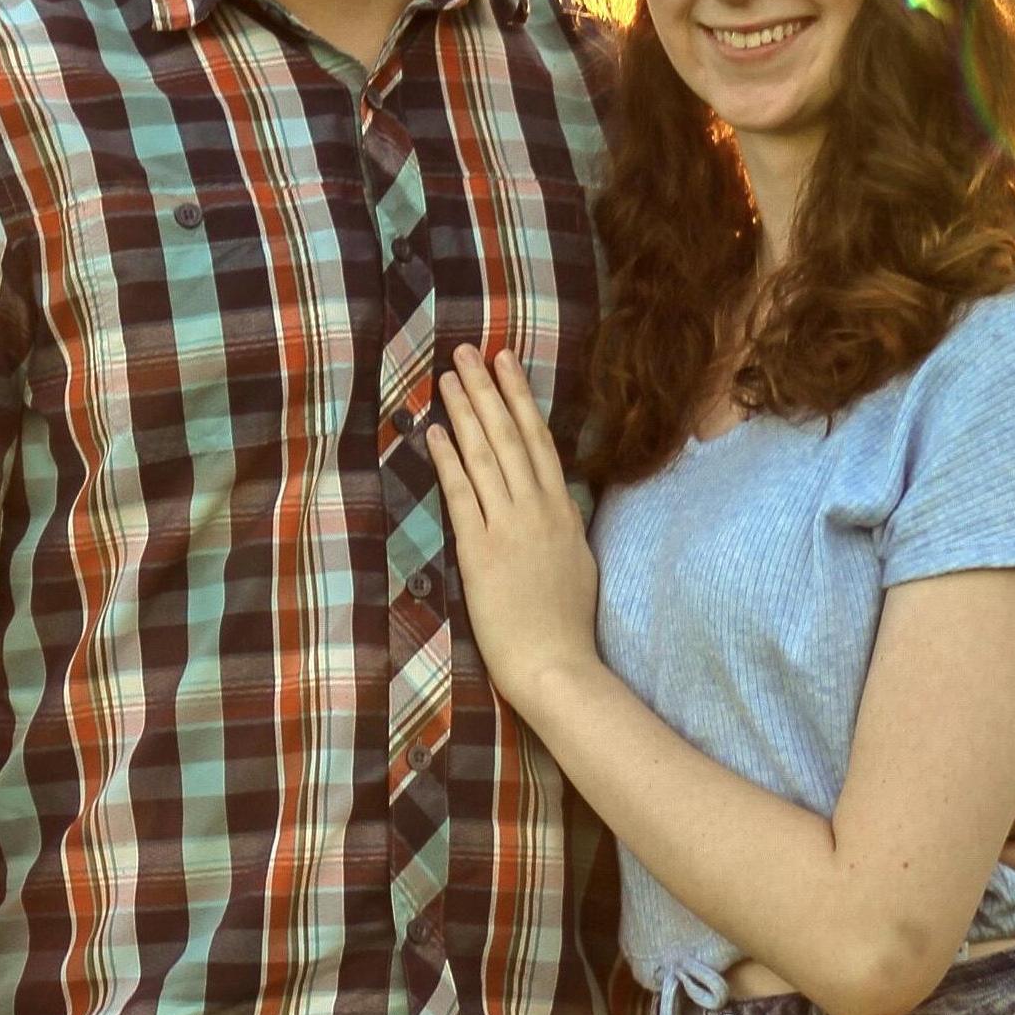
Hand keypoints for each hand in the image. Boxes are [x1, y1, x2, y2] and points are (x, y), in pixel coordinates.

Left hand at [428, 345, 600, 713]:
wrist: (557, 664)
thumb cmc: (568, 624)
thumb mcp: (579, 562)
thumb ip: (565, 526)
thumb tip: (555, 502)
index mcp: (563, 511)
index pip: (540, 440)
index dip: (520, 397)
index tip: (506, 362)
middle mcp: (538, 509)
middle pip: (511, 435)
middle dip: (488, 389)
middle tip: (469, 350)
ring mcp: (509, 527)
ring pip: (486, 455)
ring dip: (465, 412)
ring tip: (449, 377)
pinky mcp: (481, 550)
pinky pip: (464, 494)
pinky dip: (449, 460)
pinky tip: (436, 432)